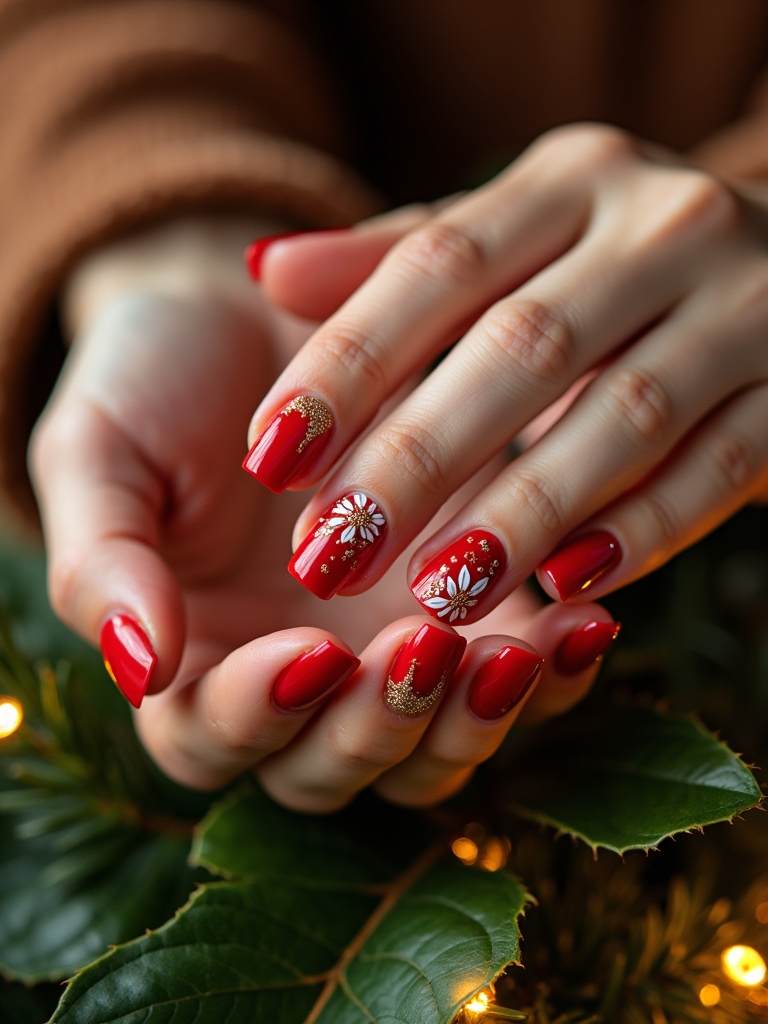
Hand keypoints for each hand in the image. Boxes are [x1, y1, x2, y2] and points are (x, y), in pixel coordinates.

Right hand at [29, 215, 616, 810]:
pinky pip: (513, 673)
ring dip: (477, 717)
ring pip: (434, 750)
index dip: (258, 713)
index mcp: (192, 662)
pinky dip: (550, 667)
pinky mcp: (468, 609)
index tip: (312, 651)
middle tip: (426, 647)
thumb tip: (140, 664)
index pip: (215, 739)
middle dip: (384, 726)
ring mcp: (384, 653)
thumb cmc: (155, 379)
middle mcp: (295, 680)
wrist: (250, 312)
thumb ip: (101, 559)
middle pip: (335, 768)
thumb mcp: (99, 451)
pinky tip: (581, 621)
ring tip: (521, 650)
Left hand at [245, 123, 767, 621]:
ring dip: (523, 510)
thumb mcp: (517, 238)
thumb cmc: (618, 267)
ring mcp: (747, 302)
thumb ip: (401, 261)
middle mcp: (660, 224)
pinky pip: (718, 468)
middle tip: (331, 552)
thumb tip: (266, 271)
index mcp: (570, 182)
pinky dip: (644, 529)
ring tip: (436, 593)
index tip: (269, 454)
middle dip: (418, 458)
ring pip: (621, 415)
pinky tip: (567, 586)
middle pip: (522, 346)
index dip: (348, 362)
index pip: (438, 264)